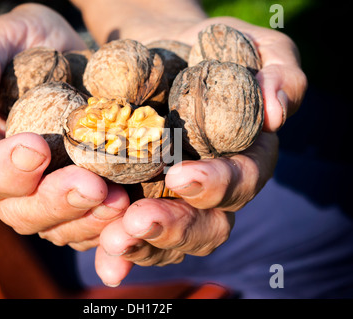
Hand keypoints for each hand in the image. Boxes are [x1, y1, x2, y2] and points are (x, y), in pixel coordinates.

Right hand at [0, 4, 129, 250]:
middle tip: (91, 187)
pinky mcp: (86, 200)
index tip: (38, 147)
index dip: (4, 168)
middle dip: (56, 202)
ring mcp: (51, 195)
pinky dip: (113, 225)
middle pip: (21, 212)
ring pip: (60, 228)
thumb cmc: (35, 45)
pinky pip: (94, 225)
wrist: (81, 60)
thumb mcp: (7, 37)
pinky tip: (134, 212)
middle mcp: (16, 182)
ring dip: (89, 220)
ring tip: (120, 201)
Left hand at [94, 17, 306, 286]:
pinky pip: (136, 233)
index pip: (241, 181)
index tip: (181, 176)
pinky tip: (105, 262)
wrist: (164, 50)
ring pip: (170, 239)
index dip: (215, 185)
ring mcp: (177, 199)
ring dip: (143, 245)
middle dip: (174, 226)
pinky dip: (121, 250)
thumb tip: (276, 113)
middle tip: (138, 221)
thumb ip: (278, 72)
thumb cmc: (214, 47)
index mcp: (247, 158)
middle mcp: (215, 189)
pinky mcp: (143, 199)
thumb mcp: (256, 47)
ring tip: (114, 240)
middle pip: (205, 225)